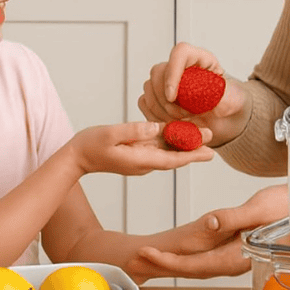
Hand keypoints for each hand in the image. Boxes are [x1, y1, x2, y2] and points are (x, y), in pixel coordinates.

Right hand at [67, 121, 213, 176]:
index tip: (210, 152)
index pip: (172, 159)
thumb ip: (133, 130)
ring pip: (168, 151)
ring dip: (185, 144)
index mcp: (139, 159)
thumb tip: (156, 127)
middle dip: (194, 148)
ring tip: (204, 134)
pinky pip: (159, 148)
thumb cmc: (89, 145)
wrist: (76, 157)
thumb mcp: (110, 134)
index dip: (192, 155)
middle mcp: (144, 162)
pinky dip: (172, 141)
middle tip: (213, 138)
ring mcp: (141, 159)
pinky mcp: (137, 154)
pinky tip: (181, 132)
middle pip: (175, 156)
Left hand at [129, 184, 287, 280]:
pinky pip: (207, 256)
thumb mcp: (261, 208)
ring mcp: (237, 255)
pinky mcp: (239, 247)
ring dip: (172, 262)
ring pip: (198, 264)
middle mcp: (235, 260)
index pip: (195, 264)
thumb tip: (208, 224)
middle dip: (162, 266)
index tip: (145, 254)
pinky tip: (178, 254)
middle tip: (133, 261)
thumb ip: (233, 218)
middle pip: (191, 268)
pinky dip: (188, 256)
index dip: (169, 261)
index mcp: (238, 254)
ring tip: (147, 256)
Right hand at [138, 42, 249, 146]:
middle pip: (158, 72)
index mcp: (199, 59)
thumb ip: (218, 95)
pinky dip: (154, 116)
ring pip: (149, 88)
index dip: (172, 73)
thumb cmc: (229, 105)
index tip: (173, 97)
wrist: (226, 119)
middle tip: (183, 116)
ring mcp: (166, 81)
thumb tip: (199, 93)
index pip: (180, 53)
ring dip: (161, 109)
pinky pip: (145, 102)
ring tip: (182, 121)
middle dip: (166, 99)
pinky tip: (171, 124)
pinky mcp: (158, 96)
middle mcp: (180, 67)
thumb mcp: (231, 99)